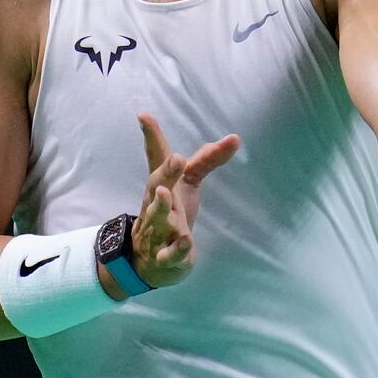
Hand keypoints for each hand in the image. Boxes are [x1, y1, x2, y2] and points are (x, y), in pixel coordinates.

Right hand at [128, 111, 241, 288]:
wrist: (150, 262)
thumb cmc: (171, 214)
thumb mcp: (188, 185)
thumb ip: (206, 162)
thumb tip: (233, 138)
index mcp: (162, 185)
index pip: (157, 159)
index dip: (152, 137)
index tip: (143, 114)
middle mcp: (157, 204)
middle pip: (157, 185)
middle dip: (166, 172)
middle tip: (177, 159)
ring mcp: (159, 231)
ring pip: (157, 218)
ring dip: (161, 206)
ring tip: (166, 193)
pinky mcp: (166, 256)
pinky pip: (169, 253)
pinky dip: (176, 249)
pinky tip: (186, 242)